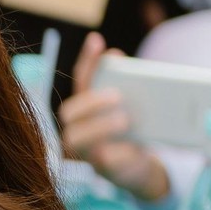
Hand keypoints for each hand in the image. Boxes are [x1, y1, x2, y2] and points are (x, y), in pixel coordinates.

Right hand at [60, 31, 169, 201]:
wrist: (141, 169)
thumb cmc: (136, 133)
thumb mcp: (137, 109)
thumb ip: (134, 90)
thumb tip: (141, 68)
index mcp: (87, 110)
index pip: (81, 81)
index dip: (86, 60)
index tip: (97, 40)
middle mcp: (78, 129)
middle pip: (69, 111)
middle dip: (91, 100)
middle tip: (117, 95)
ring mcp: (86, 150)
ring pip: (75, 137)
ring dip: (99, 126)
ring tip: (125, 119)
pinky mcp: (103, 169)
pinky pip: (103, 160)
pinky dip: (117, 152)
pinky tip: (133, 147)